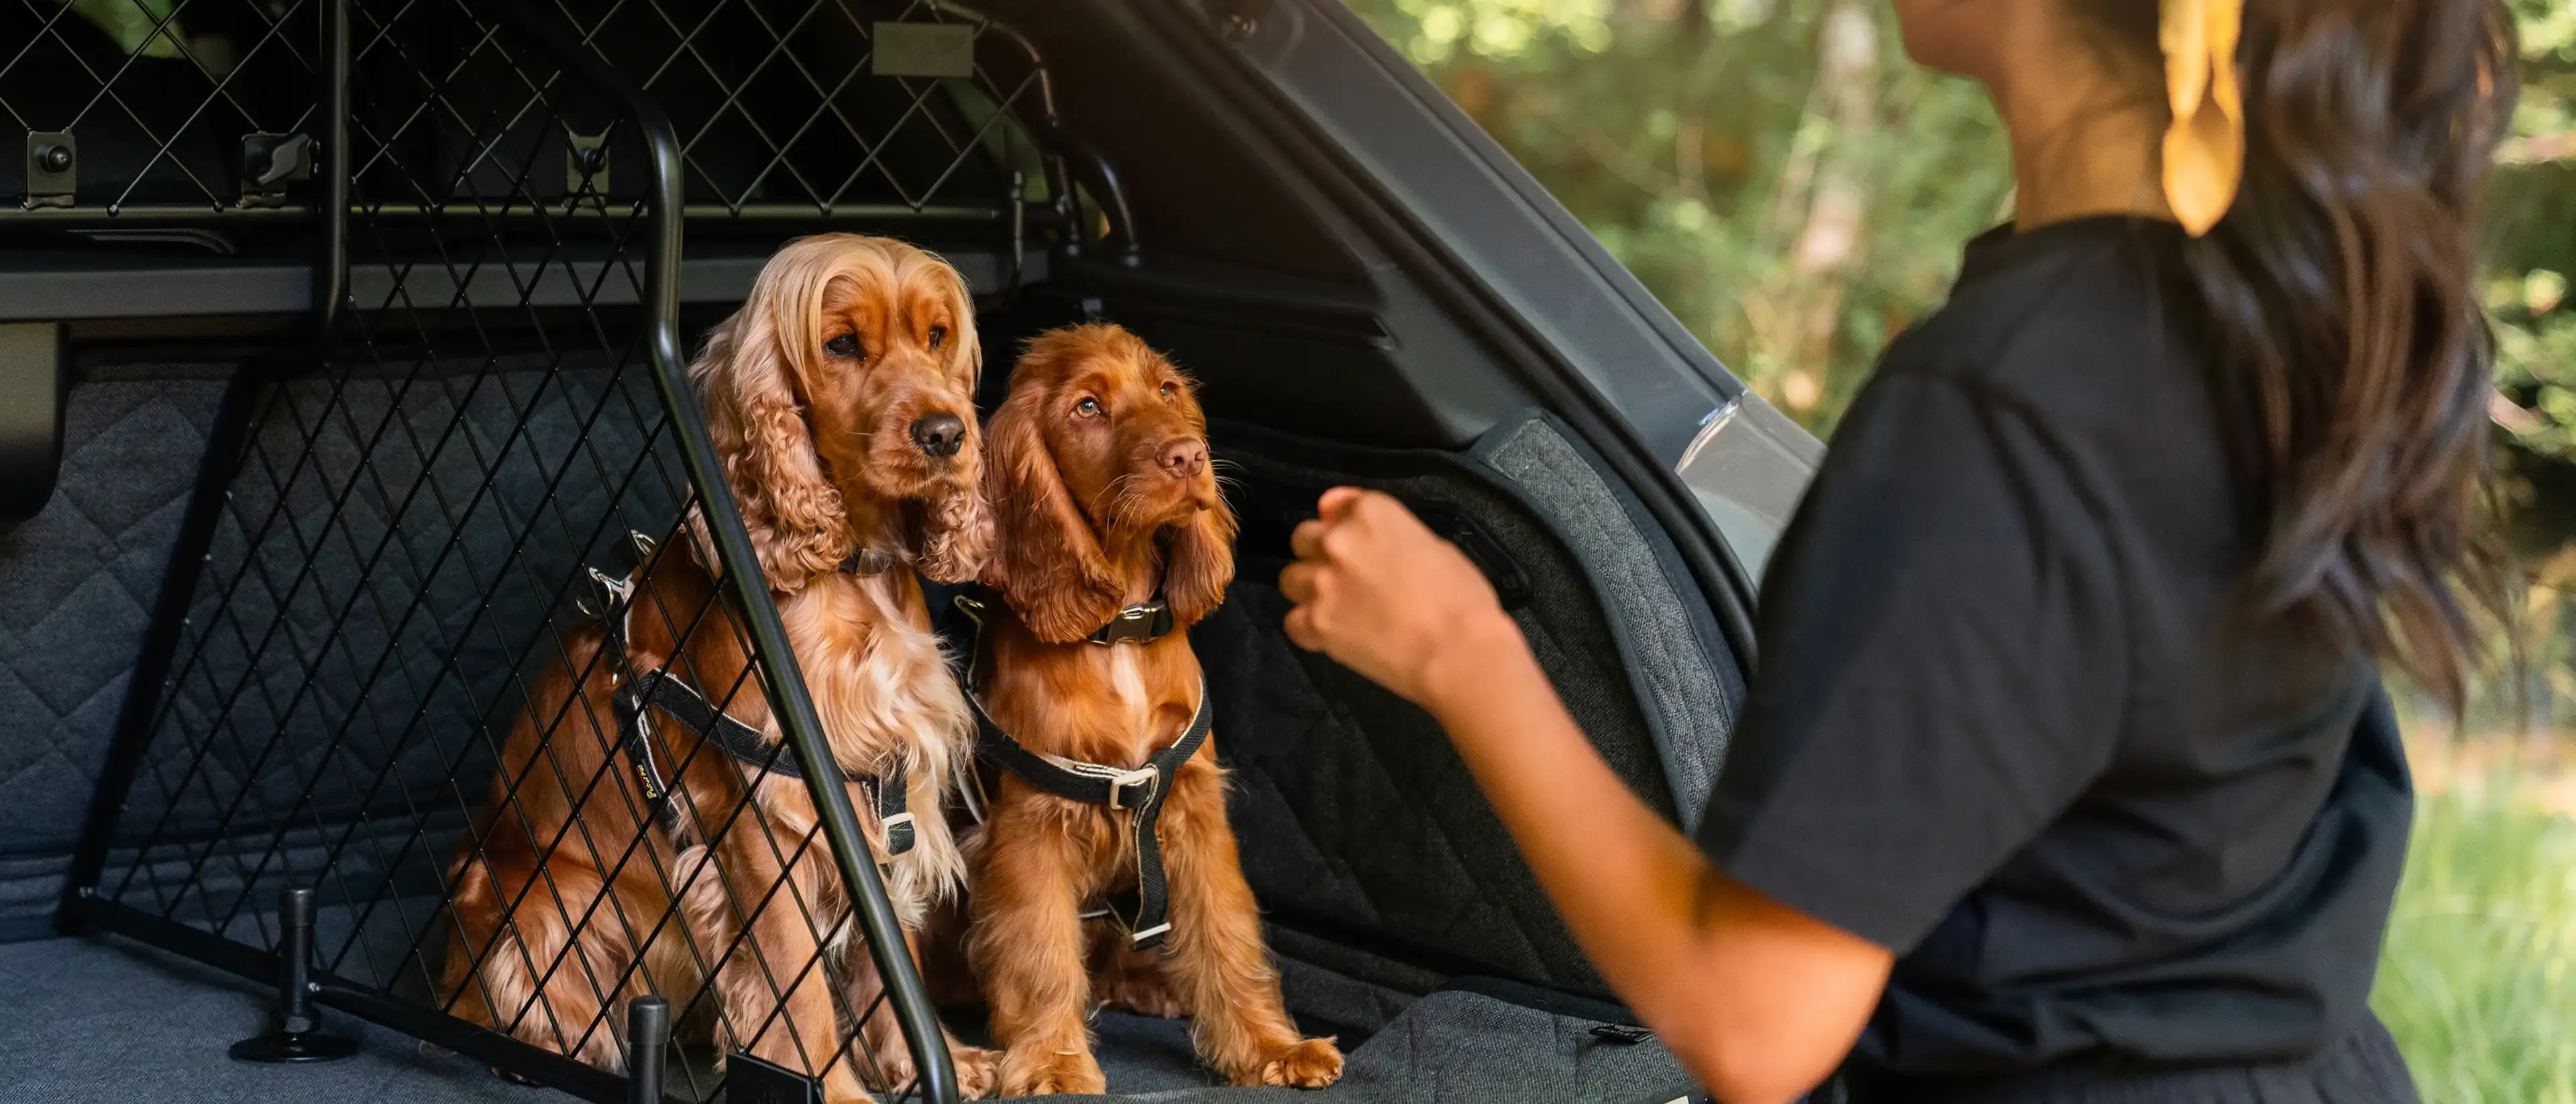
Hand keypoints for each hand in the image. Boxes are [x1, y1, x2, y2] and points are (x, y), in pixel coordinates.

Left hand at [1278, 487, 1519, 711]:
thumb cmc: (1462, 599)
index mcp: (1372, 513)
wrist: (1458, 651)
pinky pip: (1292, 621)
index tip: (1353, 543)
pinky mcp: (1315, 622)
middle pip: (1303, 539)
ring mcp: (1322, 582)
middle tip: (1345, 578)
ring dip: (1309, 590)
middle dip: (1319, 555)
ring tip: (1337, 609)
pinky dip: (1309, 630)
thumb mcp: (1436, 546)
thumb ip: (1389, 532)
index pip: (1336, 506)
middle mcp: (1339, 540)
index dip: (1342, 526)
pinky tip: (1332, 636)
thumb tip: (1355, 524)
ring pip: (1290, 578)